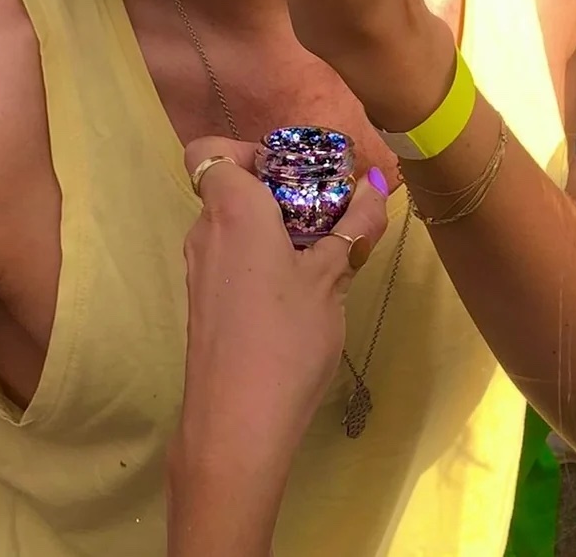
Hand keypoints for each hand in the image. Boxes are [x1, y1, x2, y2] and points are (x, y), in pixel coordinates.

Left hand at [177, 137, 389, 446]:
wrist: (238, 426)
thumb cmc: (286, 337)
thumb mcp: (334, 276)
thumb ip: (354, 225)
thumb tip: (375, 185)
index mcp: (231, 209)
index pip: (209, 150)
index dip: (246, 150)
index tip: (292, 172)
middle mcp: (205, 231)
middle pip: (229, 187)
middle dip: (277, 191)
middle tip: (327, 211)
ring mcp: (200, 271)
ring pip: (233, 225)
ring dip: (274, 228)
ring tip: (324, 252)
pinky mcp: (204, 305)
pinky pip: (232, 258)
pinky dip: (263, 259)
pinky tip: (302, 290)